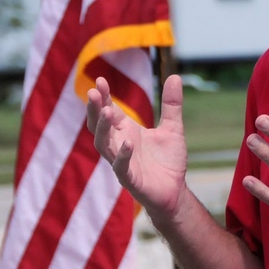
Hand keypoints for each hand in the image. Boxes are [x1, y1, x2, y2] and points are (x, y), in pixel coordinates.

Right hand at [86, 74, 188, 216]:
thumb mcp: (173, 128)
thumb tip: (175, 76)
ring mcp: (121, 161)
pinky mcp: (129, 179)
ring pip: (103, 144)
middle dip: (95, 109)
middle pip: (99, 125)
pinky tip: (128, 143)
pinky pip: (120, 167)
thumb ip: (171, 104)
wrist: (175, 192)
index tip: (100, 80)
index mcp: (126, 130)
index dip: (104, 96)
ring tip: (107, 111)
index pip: (109, 109)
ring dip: (103, 128)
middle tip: (93, 93)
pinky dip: (122, 155)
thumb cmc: (168, 161)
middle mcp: (119, 143)